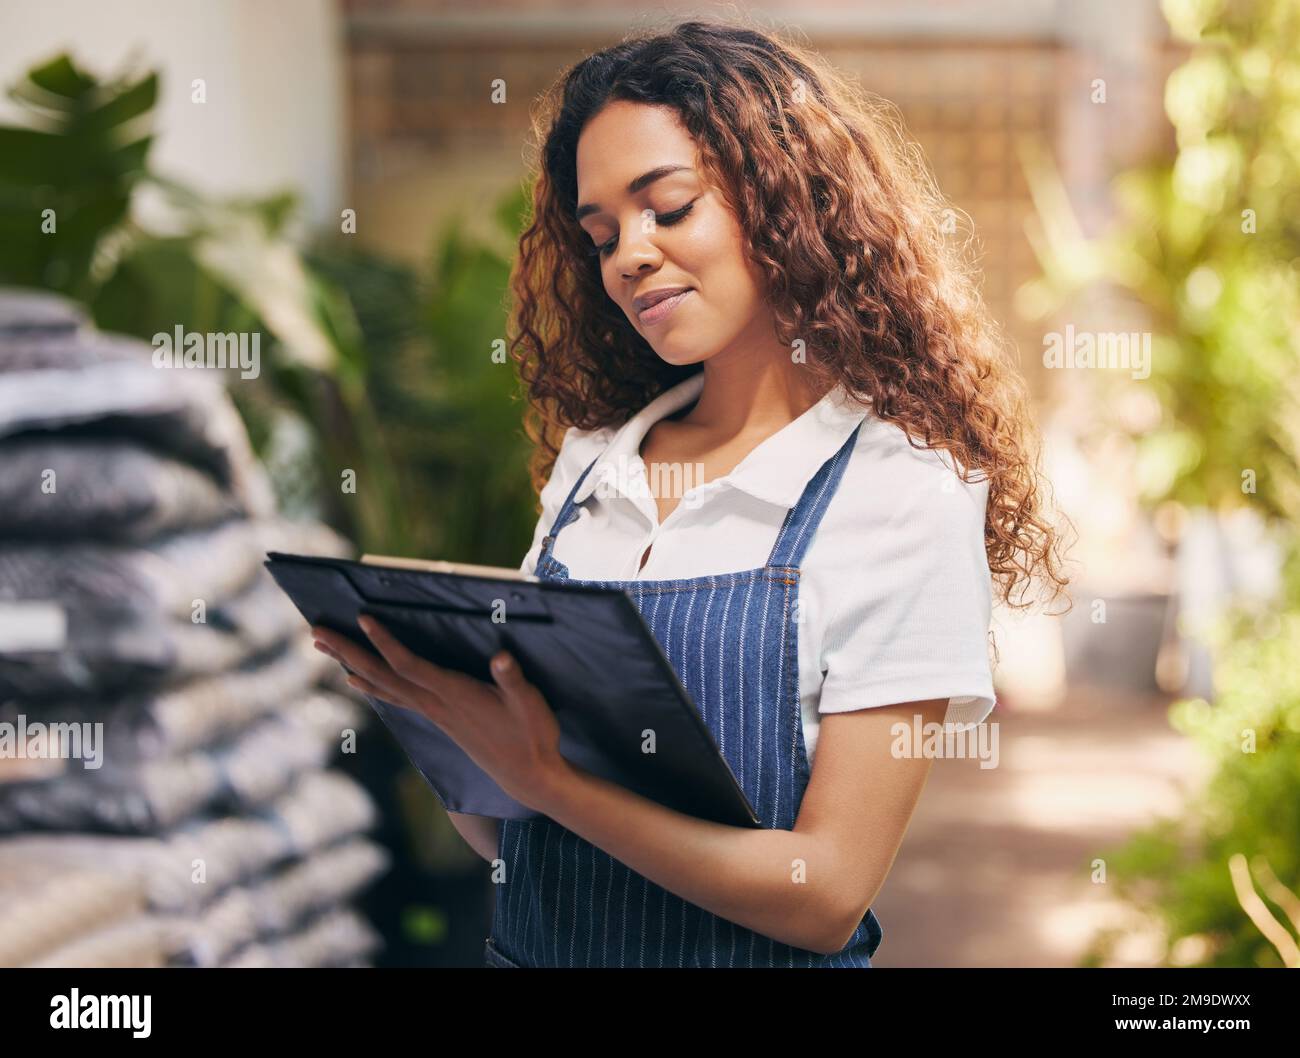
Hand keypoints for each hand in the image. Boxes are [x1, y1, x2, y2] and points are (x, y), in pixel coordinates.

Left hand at [310, 616, 568, 811]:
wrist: (527, 776)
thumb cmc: (532, 735)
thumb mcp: (530, 704)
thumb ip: (514, 680)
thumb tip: (500, 658)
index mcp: (454, 695)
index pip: (410, 666)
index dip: (386, 643)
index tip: (363, 618)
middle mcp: (435, 705)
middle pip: (382, 675)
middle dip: (348, 652)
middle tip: (315, 632)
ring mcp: (433, 713)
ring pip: (382, 686)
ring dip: (350, 664)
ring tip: (323, 647)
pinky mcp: (436, 718)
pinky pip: (393, 697)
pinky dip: (370, 685)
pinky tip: (355, 680)